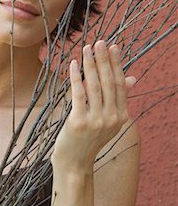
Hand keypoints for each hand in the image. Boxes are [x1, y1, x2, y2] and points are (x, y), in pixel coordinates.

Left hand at [52, 41, 135, 174]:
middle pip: (108, 82)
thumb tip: (132, 78)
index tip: (113, 47)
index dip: (116, 64)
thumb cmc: (88, 139)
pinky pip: (78, 93)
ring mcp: (96, 121)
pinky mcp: (78, 122)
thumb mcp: (107, 120)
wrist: (74, 163)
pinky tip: (73, 64)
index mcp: (121, 116)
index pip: (120, 85)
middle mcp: (111, 119)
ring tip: (86, 48)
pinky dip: (76, 77)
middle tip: (99, 42)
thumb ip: (116, 99)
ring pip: (94, 85)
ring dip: (89, 64)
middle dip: (103, 60)